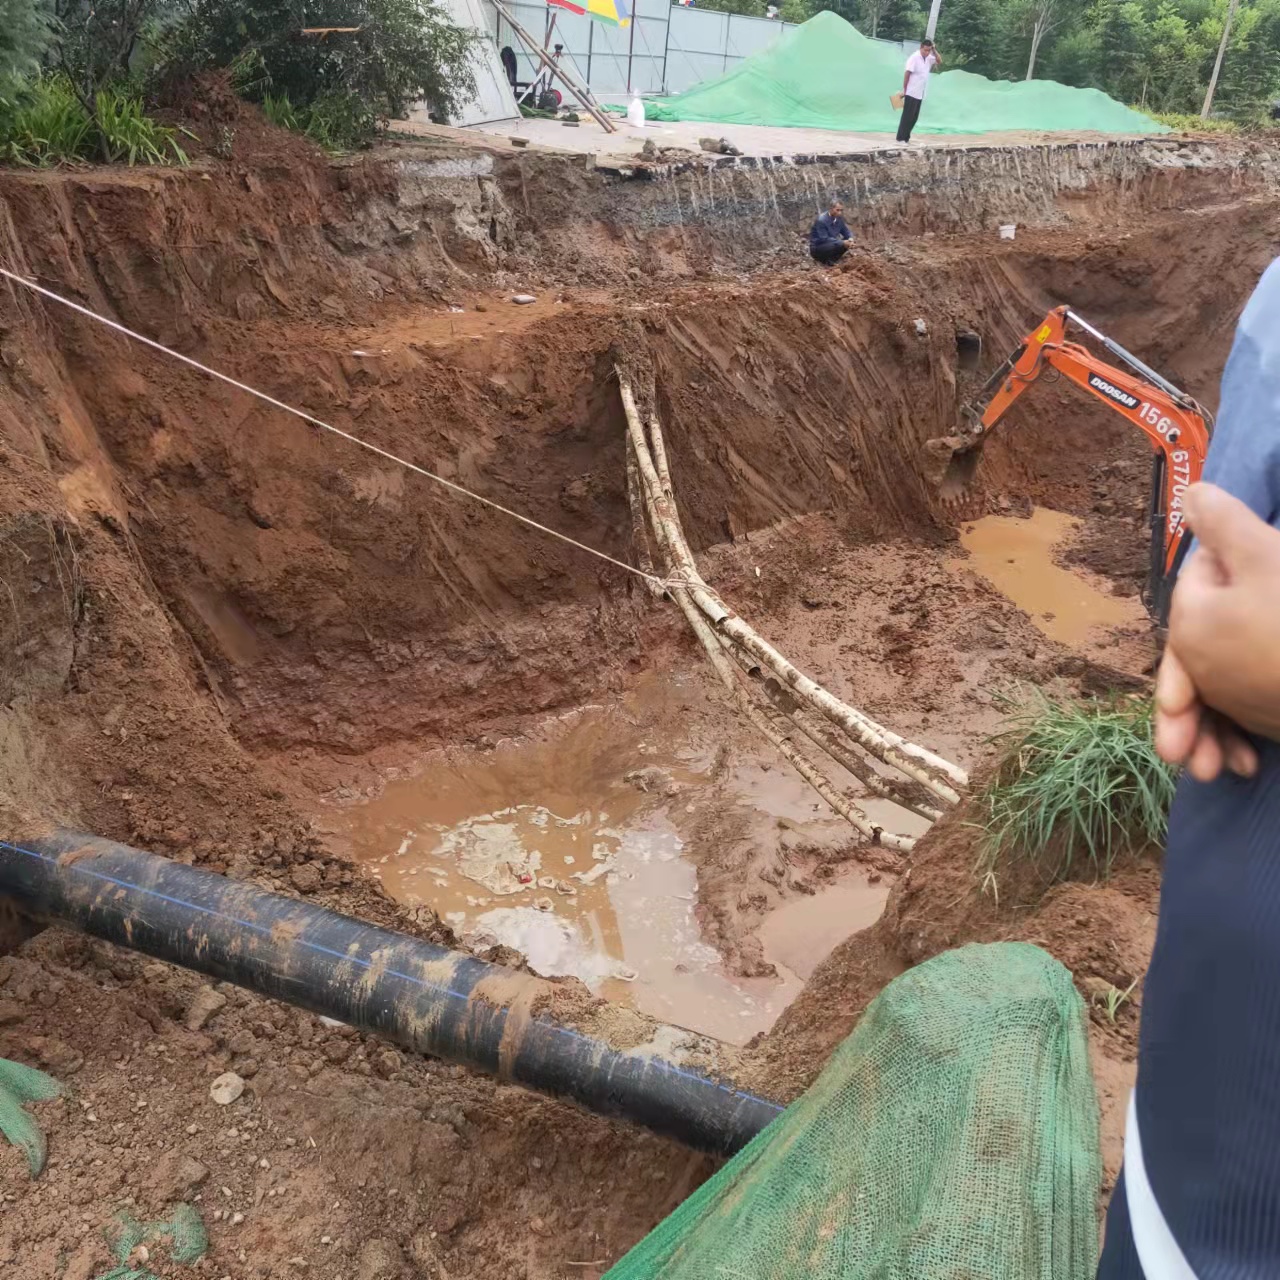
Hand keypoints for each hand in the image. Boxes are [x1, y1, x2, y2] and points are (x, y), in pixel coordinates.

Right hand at [1155, 482, 1279, 777]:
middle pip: (1202, 665)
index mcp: (1240, 583)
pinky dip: (1240, 738)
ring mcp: (1269, 654)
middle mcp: (1253, 614)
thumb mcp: (1253, 566)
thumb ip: (1219, 531)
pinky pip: (1250, 712)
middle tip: (1179, 757)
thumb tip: (1198, 489)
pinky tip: (1245, 764)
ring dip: (1208, 734)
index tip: (1175, 706)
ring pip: (1222, 695)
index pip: (1191, 619)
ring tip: (1209, 772)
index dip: (1178, 668)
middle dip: (1186, 714)